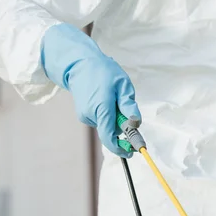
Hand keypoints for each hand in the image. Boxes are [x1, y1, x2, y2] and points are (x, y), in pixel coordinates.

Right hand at [41, 23, 140, 157]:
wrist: (79, 64)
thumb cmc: (103, 72)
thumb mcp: (122, 85)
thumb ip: (129, 106)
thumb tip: (136, 123)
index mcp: (101, 108)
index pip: (109, 137)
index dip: (121, 148)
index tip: (133, 151)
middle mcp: (91, 115)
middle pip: (111, 131)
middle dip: (122, 125)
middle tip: (124, 106)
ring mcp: (85, 116)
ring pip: (107, 125)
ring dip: (114, 118)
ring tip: (112, 97)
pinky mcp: (83, 115)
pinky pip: (101, 120)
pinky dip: (107, 114)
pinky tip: (104, 99)